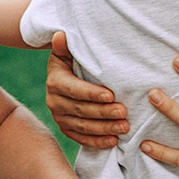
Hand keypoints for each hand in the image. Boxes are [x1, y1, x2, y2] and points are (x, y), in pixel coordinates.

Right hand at [45, 30, 128, 149]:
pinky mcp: (66, 129)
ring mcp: (59, 118)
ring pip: (83, 127)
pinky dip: (97, 142)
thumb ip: (65, 46)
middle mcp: (54, 102)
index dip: (92, 93)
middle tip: (124, 113)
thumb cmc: (72, 60)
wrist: (65, 75)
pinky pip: (81, 138)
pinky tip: (113, 141)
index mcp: (55, 82)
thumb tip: (60, 36)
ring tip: (124, 127)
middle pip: (81, 110)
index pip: (74, 90)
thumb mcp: (68, 51)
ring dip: (104, 129)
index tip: (111, 95)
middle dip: (104, 113)